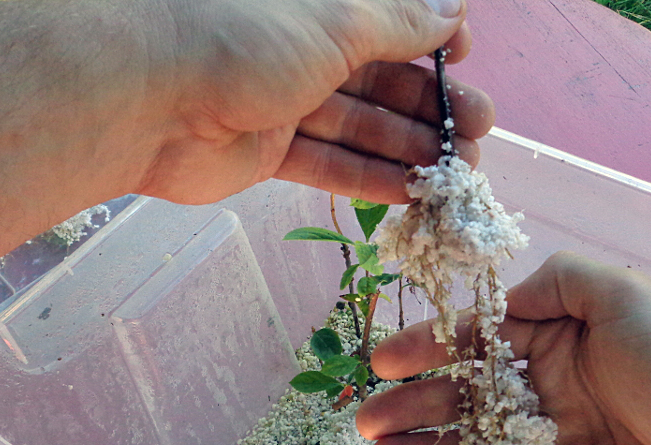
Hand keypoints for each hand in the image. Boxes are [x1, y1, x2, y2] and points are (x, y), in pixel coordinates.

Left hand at [142, 0, 493, 204]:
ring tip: (458, 174)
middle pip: (382, 79)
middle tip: (477, 136)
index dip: (430, 41)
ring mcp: (284, 100)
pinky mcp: (267, 149)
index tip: (466, 61)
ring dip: (410, 149)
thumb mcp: (338, 18)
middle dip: (433, 107)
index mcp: (320, 4)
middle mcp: (303, 46)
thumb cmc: (246, 35)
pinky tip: (411, 194)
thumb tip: (455, 13)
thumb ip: (399, 22)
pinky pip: (328, 162)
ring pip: (360, 125)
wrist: (147, 96)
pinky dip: (369, 178)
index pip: (388, 20)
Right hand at [357, 251, 650, 444]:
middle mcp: (554, 384)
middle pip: (467, 395)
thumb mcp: (624, 294)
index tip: (383, 361)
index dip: (428, 347)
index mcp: (561, 335)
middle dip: (413, 406)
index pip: (479, 338)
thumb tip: (506, 293)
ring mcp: (561, 439)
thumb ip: (560, 282)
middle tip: (368, 424)